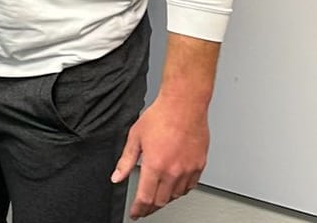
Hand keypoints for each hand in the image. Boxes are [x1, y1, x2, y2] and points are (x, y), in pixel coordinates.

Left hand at [111, 95, 208, 218]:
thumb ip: (126, 160)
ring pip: (175, 195)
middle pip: (161, 201)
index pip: (145, 198)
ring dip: (165, 199)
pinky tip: (173, 185)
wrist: (184, 105)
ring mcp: (188, 170)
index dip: (138, 209)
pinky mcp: (199, 165)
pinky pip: (189, 186)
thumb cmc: (161, 116)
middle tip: (144, 208)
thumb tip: (117, 176)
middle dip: (150, 207)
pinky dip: (180, 190)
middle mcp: (173, 171)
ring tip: (157, 195)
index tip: (135, 213)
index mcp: (155, 165)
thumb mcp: (135, 137)